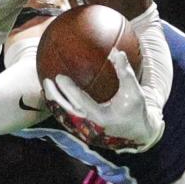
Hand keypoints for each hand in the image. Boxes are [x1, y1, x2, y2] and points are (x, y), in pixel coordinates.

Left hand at [42, 49, 163, 152]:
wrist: (137, 131)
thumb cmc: (136, 110)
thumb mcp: (134, 92)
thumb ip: (125, 72)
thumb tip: (115, 52)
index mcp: (101, 117)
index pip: (80, 102)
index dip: (69, 90)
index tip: (58, 77)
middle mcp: (90, 125)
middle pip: (67, 110)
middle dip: (55, 96)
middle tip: (46, 80)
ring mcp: (86, 129)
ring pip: (65, 115)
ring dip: (55, 101)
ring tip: (46, 86)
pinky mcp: (85, 129)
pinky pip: (68, 117)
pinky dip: (60, 106)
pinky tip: (54, 95)